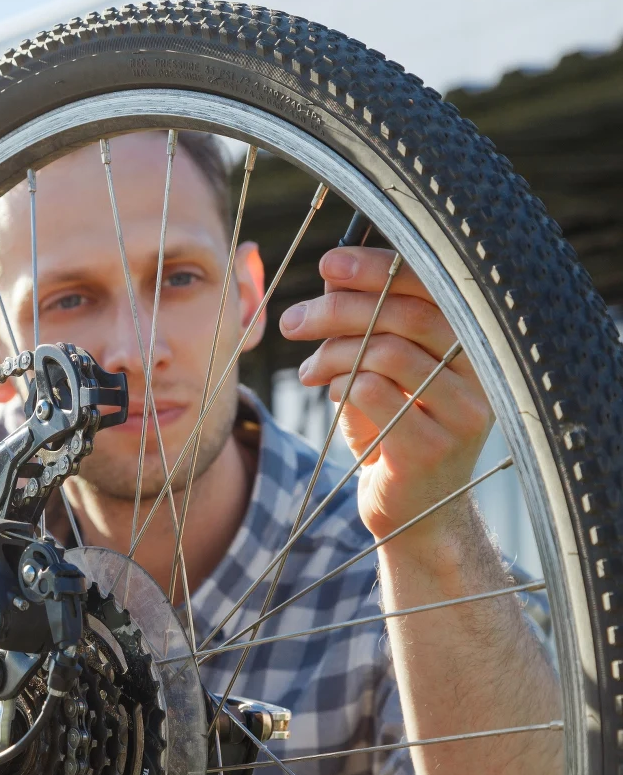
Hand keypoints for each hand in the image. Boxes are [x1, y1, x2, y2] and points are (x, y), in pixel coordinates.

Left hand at [279, 247, 492, 543]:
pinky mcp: (431, 448)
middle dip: (339, 310)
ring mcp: (463, 413)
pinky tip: (328, 392)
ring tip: (309, 370)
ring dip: (333, 353)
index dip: (379, 267)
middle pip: (407, 314)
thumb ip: (367, 322)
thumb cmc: (394, 428)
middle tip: (294, 322)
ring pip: (387, 352)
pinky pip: (373, 392)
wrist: (412, 509)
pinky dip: (340, 384)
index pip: (433, 285)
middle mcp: (481, 374)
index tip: (329, 265)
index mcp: (475, 343)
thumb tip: (334, 275)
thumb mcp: (382, 369)